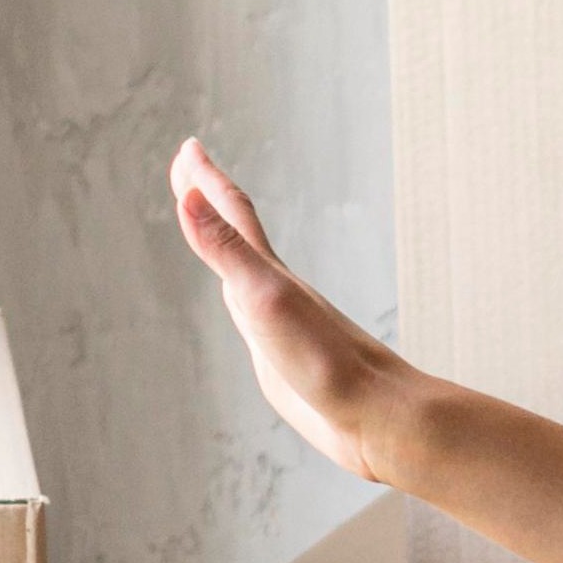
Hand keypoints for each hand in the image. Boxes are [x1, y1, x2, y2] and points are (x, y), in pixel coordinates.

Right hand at [175, 138, 422, 486]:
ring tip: (208, 226)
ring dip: (223, 243)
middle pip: (236, 230)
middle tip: (187, 165)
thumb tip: (190, 197)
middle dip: (207, 197)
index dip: (205, 178)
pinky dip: (239, 295)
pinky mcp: (282, 358)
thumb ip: (225, 249)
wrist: (375, 417)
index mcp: (268, 272)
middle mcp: (274, 289)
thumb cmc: (325, 361)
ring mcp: (279, 322)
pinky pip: (252, 312)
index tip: (188, 146)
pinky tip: (243, 303)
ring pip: (245, 269)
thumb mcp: (264, 297)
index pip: (232, 211)